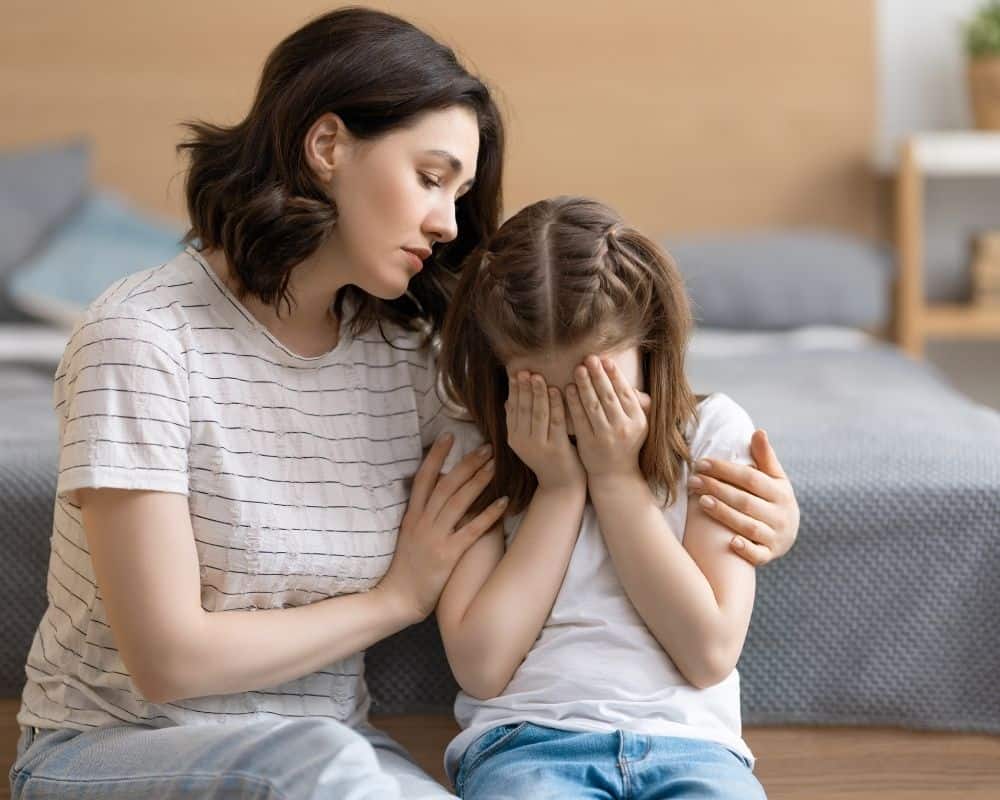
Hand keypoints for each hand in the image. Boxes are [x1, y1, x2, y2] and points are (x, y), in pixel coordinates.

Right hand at [379, 434, 508, 620]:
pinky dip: (488, 514)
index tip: (449, 436)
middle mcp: (423, 522)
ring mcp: (435, 538)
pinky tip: (504, 502)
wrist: (396, 598)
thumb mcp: (407, 535)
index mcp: (412, 516)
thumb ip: (420, 515)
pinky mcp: (447, 555)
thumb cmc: (405, 569)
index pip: (423, 478)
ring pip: (459, 502)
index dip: (436, 456)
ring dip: (479, 482)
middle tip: (487, 447)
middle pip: (446, 485)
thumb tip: (437, 494)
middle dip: (467, 464)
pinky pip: (472, 530)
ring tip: (496, 466)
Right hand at [506, 371, 585, 490]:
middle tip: (526, 370)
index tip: (516, 372)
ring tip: (539, 376)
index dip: (514, 390)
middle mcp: (523, 442)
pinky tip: (559, 390)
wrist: (561, 485)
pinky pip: (556, 421)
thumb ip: (518, 421)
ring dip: (539, 393)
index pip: (512, 409)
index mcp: (514, 438)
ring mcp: (539, 446)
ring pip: (538, 414)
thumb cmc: (547, 457)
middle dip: (524, 388)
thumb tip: (506, 400)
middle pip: (523, 409)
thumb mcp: (528, 440)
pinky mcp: (556, 449)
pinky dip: (557, 404)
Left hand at [565, 355, 647, 482]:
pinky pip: (580, 419)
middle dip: (598, 376)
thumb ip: (636, 404)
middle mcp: (623, 428)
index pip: (625, 393)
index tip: (605, 360)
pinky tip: (567, 389)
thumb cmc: (625, 443)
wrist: (615, 474)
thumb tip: (631, 384)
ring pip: (593, 406)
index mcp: (638, 421)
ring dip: (585, 385)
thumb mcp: (637, 424)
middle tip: (589, 358)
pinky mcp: (589, 443)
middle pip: (608, 397)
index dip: (615, 375)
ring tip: (578, 369)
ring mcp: (606, 436)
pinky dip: (573, 403)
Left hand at [687, 429, 798, 565]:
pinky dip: (746, 550)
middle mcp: (781, 515)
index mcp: (781, 493)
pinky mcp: (769, 555)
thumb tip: (758, 431)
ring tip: (701, 502)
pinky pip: (759, 555)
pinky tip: (730, 542)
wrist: (786, 534)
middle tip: (693, 481)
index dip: (726, 470)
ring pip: (749, 526)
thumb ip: (765, 457)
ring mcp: (776, 537)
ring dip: (725, 514)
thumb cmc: (772, 499)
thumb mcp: (774, 478)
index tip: (701, 463)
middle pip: (746, 501)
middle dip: (718, 489)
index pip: (751, 479)